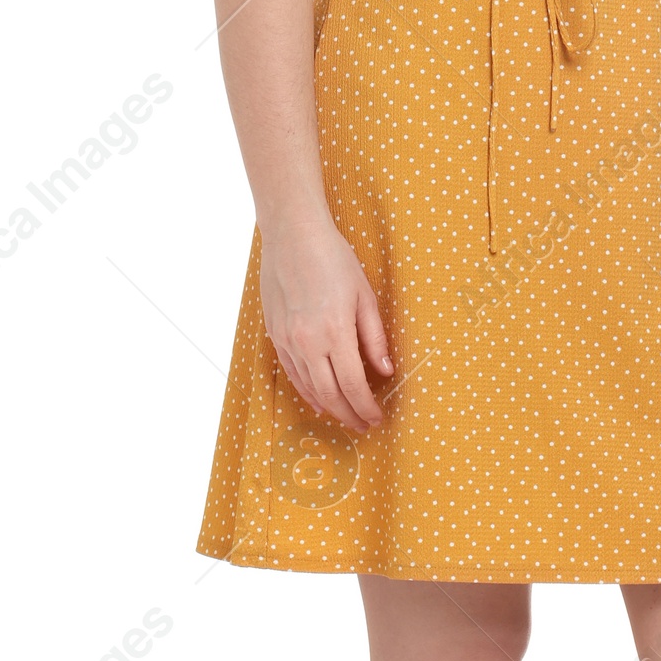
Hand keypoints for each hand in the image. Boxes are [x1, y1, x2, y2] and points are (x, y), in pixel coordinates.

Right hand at [260, 215, 392, 434]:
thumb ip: (374, 337)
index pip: (353, 385)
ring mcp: (287, 340)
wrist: (293, 235)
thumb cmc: (333, 259)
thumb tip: (385, 369)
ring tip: (345, 416)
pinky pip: (291, 372)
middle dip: (349, 414)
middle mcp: (307, 342)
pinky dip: (305, 391)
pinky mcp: (275, 333)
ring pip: (308, 387)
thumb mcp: (365, 296)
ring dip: (329, 407)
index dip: (366, 407)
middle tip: (364, 425)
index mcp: (334, 332)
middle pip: (329, 394)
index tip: (376, 418)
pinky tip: (317, 400)